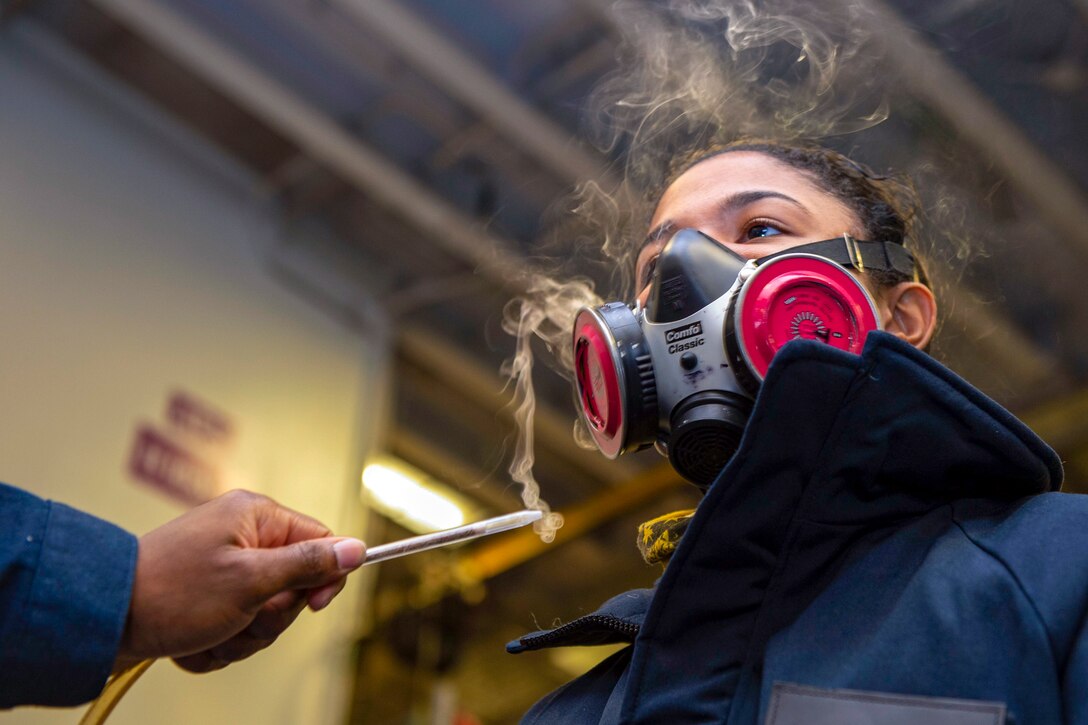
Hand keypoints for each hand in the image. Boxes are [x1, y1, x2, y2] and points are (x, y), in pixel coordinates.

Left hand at [113, 490, 365, 673]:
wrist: (103, 617)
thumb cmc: (174, 592)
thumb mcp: (252, 581)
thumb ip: (309, 564)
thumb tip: (357, 548)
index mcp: (256, 517)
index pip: (320, 541)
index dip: (322, 578)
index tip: (310, 605)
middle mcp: (242, 537)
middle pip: (294, 585)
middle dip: (270, 616)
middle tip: (241, 617)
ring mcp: (223, 568)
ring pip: (265, 614)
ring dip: (242, 636)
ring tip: (210, 632)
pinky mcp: (207, 596)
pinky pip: (236, 627)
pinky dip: (218, 643)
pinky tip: (193, 641)